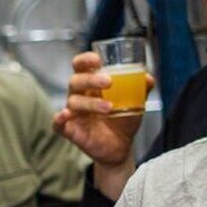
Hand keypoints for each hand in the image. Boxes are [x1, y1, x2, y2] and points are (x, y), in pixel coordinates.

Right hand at [52, 51, 154, 166]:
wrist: (121, 147)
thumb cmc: (123, 120)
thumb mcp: (135, 102)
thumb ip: (141, 88)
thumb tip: (147, 78)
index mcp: (91, 84)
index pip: (80, 65)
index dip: (85, 60)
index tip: (97, 60)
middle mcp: (79, 95)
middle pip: (76, 81)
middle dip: (91, 79)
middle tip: (109, 82)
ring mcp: (73, 113)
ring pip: (73, 102)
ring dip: (91, 103)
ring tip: (110, 108)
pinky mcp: (70, 130)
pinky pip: (58, 123)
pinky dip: (59, 119)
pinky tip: (66, 115)